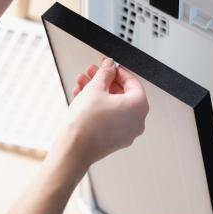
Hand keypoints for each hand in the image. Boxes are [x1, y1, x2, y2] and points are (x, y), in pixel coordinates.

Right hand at [4, 57, 148, 213]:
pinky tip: (82, 98)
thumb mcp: (96, 88)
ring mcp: (127, 132)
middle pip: (122, 94)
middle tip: (92, 73)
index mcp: (139, 106)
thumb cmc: (86, 122)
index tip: (108, 66)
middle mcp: (137, 121)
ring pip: (114, 106)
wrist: (73, 148)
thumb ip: (105, 73)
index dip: (118, 71)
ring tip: (82, 83)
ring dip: (98, 92)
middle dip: (105, 81)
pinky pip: (110, 118)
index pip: (133, 82)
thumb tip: (109, 65)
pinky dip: (99, 107)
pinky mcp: (115, 139)